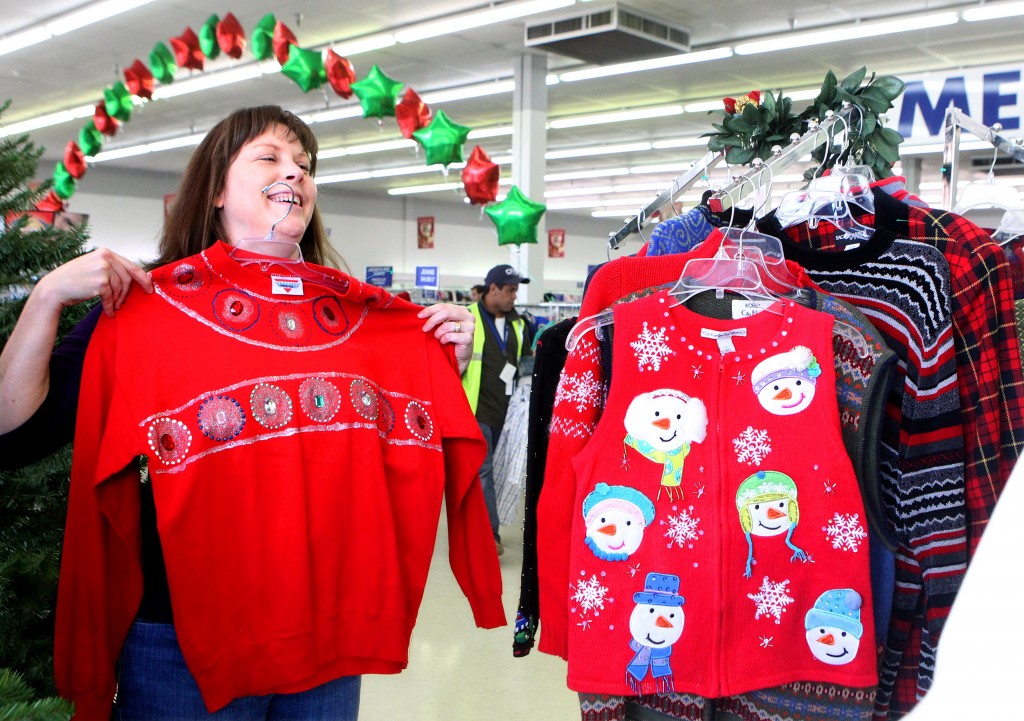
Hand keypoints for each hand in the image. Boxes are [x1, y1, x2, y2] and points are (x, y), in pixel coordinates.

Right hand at [36, 248, 153, 316]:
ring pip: (120, 289)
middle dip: (126, 294)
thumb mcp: (94, 267)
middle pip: (128, 279)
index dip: (143, 279)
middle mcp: (105, 258)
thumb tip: (135, 278)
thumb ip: (112, 269)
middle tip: (121, 303)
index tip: (149, 289)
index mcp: (105, 252)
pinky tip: (108, 312)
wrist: (54, 288)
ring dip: (117, 301)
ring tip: (112, 306)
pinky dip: (110, 307)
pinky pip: (111, 298)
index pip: (132, 266)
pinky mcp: (100, 282)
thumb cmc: (74, 279)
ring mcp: (103, 269)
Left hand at [418, 303, 474, 374]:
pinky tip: (444, 342)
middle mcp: (468, 316)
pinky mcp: (468, 338)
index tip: (419, 316)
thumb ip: (437, 317)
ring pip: (447, 325)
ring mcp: (470, 327)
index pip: (444, 306)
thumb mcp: (443, 325)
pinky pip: (450, 336)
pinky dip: (443, 339)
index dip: (430, 310)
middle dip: (432, 320)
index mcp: (461, 310)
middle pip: (446, 312)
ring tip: (438, 338)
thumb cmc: (450, 340)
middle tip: (424, 329)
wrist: (459, 357)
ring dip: (438, 333)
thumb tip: (420, 312)